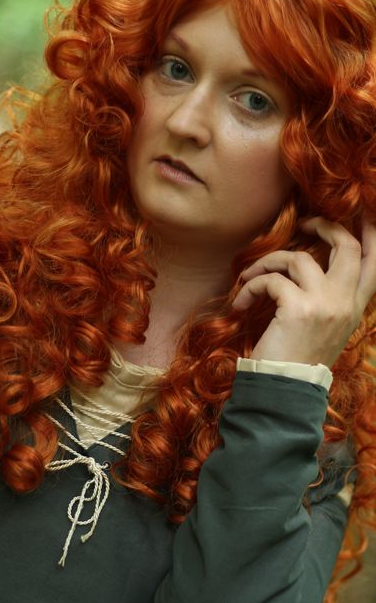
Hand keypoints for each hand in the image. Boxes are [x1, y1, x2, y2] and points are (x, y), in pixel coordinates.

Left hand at [232, 218, 375, 367]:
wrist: (284, 389)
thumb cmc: (297, 360)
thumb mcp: (325, 329)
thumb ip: (329, 300)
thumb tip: (311, 266)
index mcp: (354, 308)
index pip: (374, 263)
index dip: (371, 234)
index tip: (364, 213)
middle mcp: (345, 302)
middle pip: (347, 247)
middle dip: (325, 227)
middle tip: (304, 226)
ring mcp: (324, 303)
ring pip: (299, 258)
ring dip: (269, 262)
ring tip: (250, 277)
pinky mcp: (297, 307)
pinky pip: (271, 280)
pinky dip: (250, 286)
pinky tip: (241, 302)